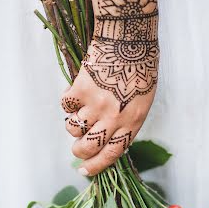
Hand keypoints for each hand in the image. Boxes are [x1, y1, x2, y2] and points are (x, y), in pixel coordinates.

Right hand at [61, 0, 158, 175]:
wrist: (129, 36)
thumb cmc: (141, 67)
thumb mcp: (143, 101)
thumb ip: (127, 122)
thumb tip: (108, 140)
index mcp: (132, 121)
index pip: (112, 154)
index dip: (96, 166)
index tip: (85, 170)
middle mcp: (113, 116)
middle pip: (89, 147)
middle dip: (80, 152)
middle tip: (78, 149)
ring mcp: (95, 103)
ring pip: (74, 129)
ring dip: (74, 127)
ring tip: (80, 116)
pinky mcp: (80, 88)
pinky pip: (66, 106)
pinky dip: (68, 104)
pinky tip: (77, 94)